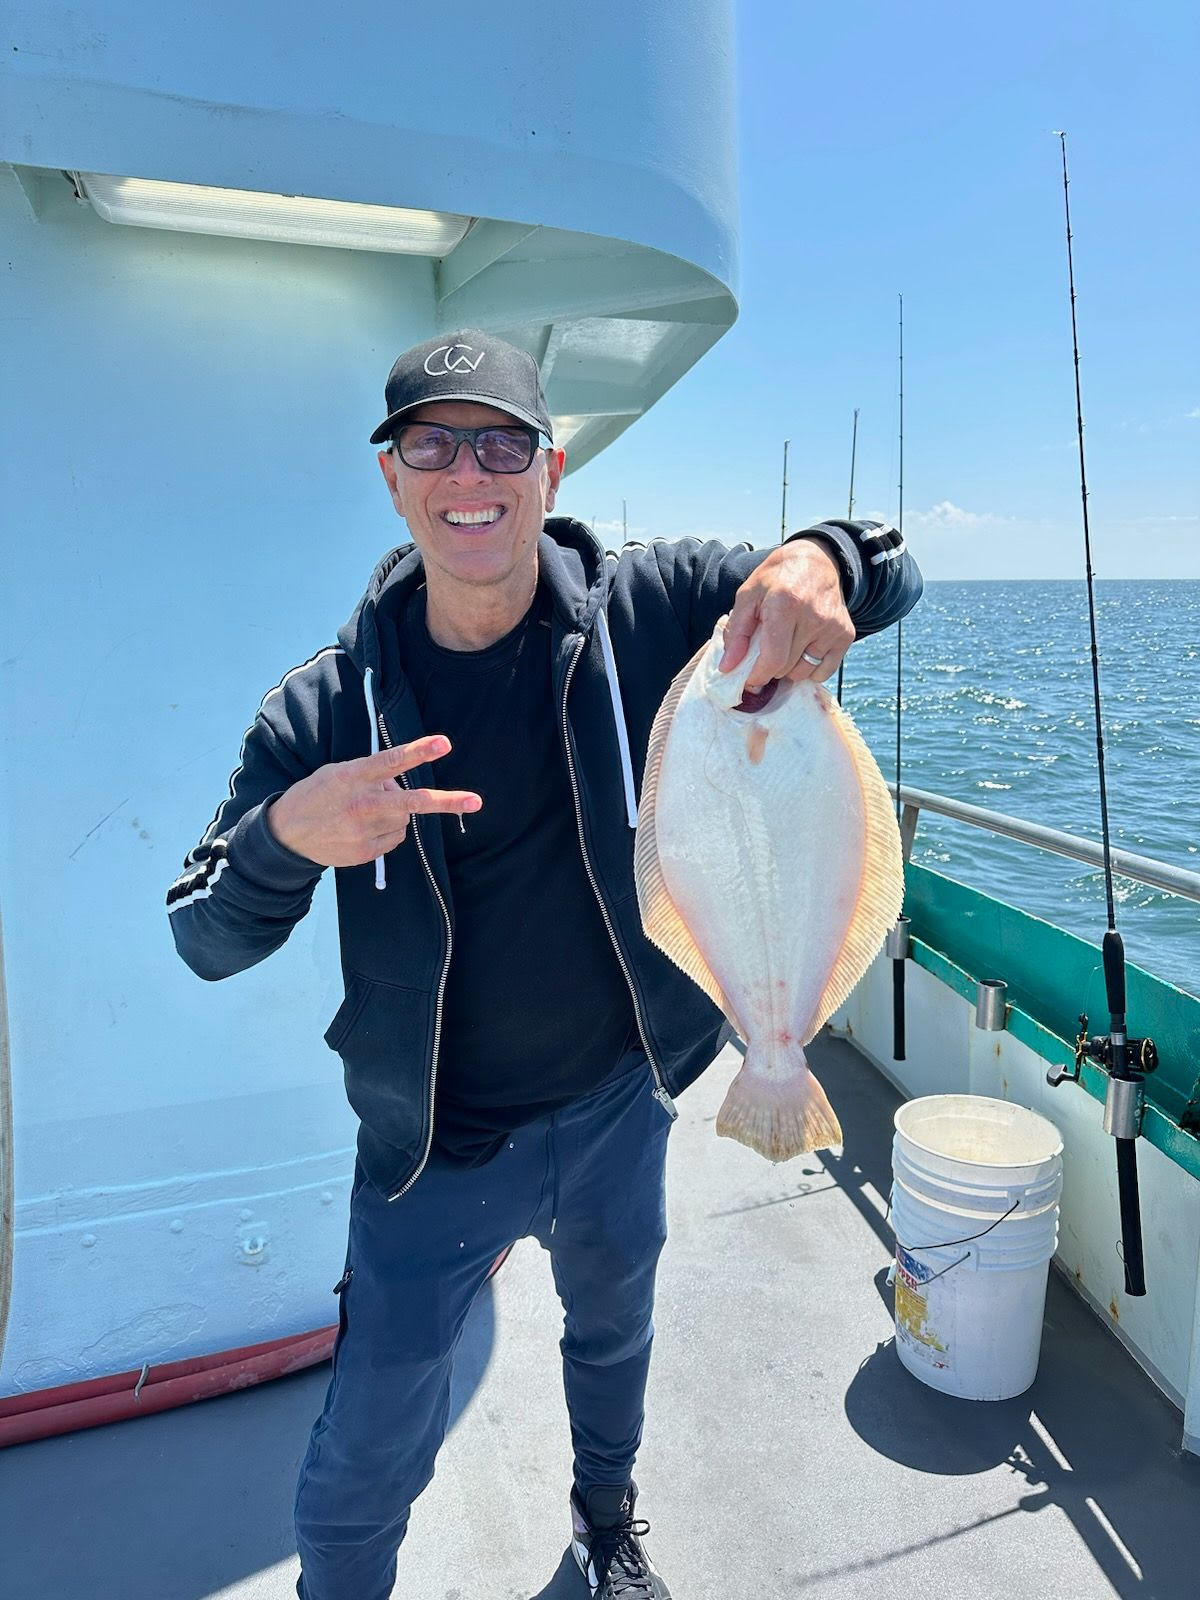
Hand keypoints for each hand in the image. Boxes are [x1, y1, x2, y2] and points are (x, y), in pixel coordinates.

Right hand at [266, 736, 480, 866]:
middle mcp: (362, 804)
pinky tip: (363, 829)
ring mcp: (364, 831)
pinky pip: (394, 839)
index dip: (419, 751)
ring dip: (397, 813)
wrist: (286, 835)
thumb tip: (399, 783)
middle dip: (446, 801)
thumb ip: (370, 774)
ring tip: (368, 811)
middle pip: (412, 802)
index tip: (444, 743)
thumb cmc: (316, 796)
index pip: (391, 761)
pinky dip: (387, 832)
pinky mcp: (365, 853)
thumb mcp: (337, 773)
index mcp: (353, 776)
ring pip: (404, 819)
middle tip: (475, 801)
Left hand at [719, 541, 852, 690]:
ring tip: (784, 648)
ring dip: (789, 670)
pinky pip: (824, 671)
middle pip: (787, 668)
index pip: (774, 659)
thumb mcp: (748, 596)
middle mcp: (814, 617)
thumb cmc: (776, 579)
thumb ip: (735, 633)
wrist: (816, 560)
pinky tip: (802, 650)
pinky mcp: (846, 634)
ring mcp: (833, 627)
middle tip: (764, 655)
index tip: (749, 680)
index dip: (757, 676)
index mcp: (785, 605)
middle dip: (770, 669)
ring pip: (804, 672)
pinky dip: (810, 669)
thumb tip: (727, 668)